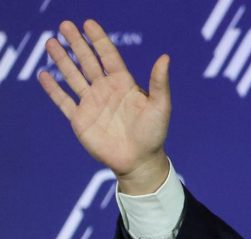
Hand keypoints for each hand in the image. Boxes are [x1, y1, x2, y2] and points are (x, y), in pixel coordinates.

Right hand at [39, 19, 170, 194]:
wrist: (140, 161)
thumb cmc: (154, 133)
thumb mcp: (160, 106)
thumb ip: (159, 82)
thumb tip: (165, 57)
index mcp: (123, 84)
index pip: (108, 56)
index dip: (99, 40)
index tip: (89, 24)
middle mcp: (105, 90)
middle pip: (87, 61)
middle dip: (76, 43)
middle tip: (65, 25)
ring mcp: (91, 103)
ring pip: (73, 76)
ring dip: (62, 60)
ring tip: (50, 42)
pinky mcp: (80, 119)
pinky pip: (63, 101)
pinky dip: (53, 89)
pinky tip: (44, 75)